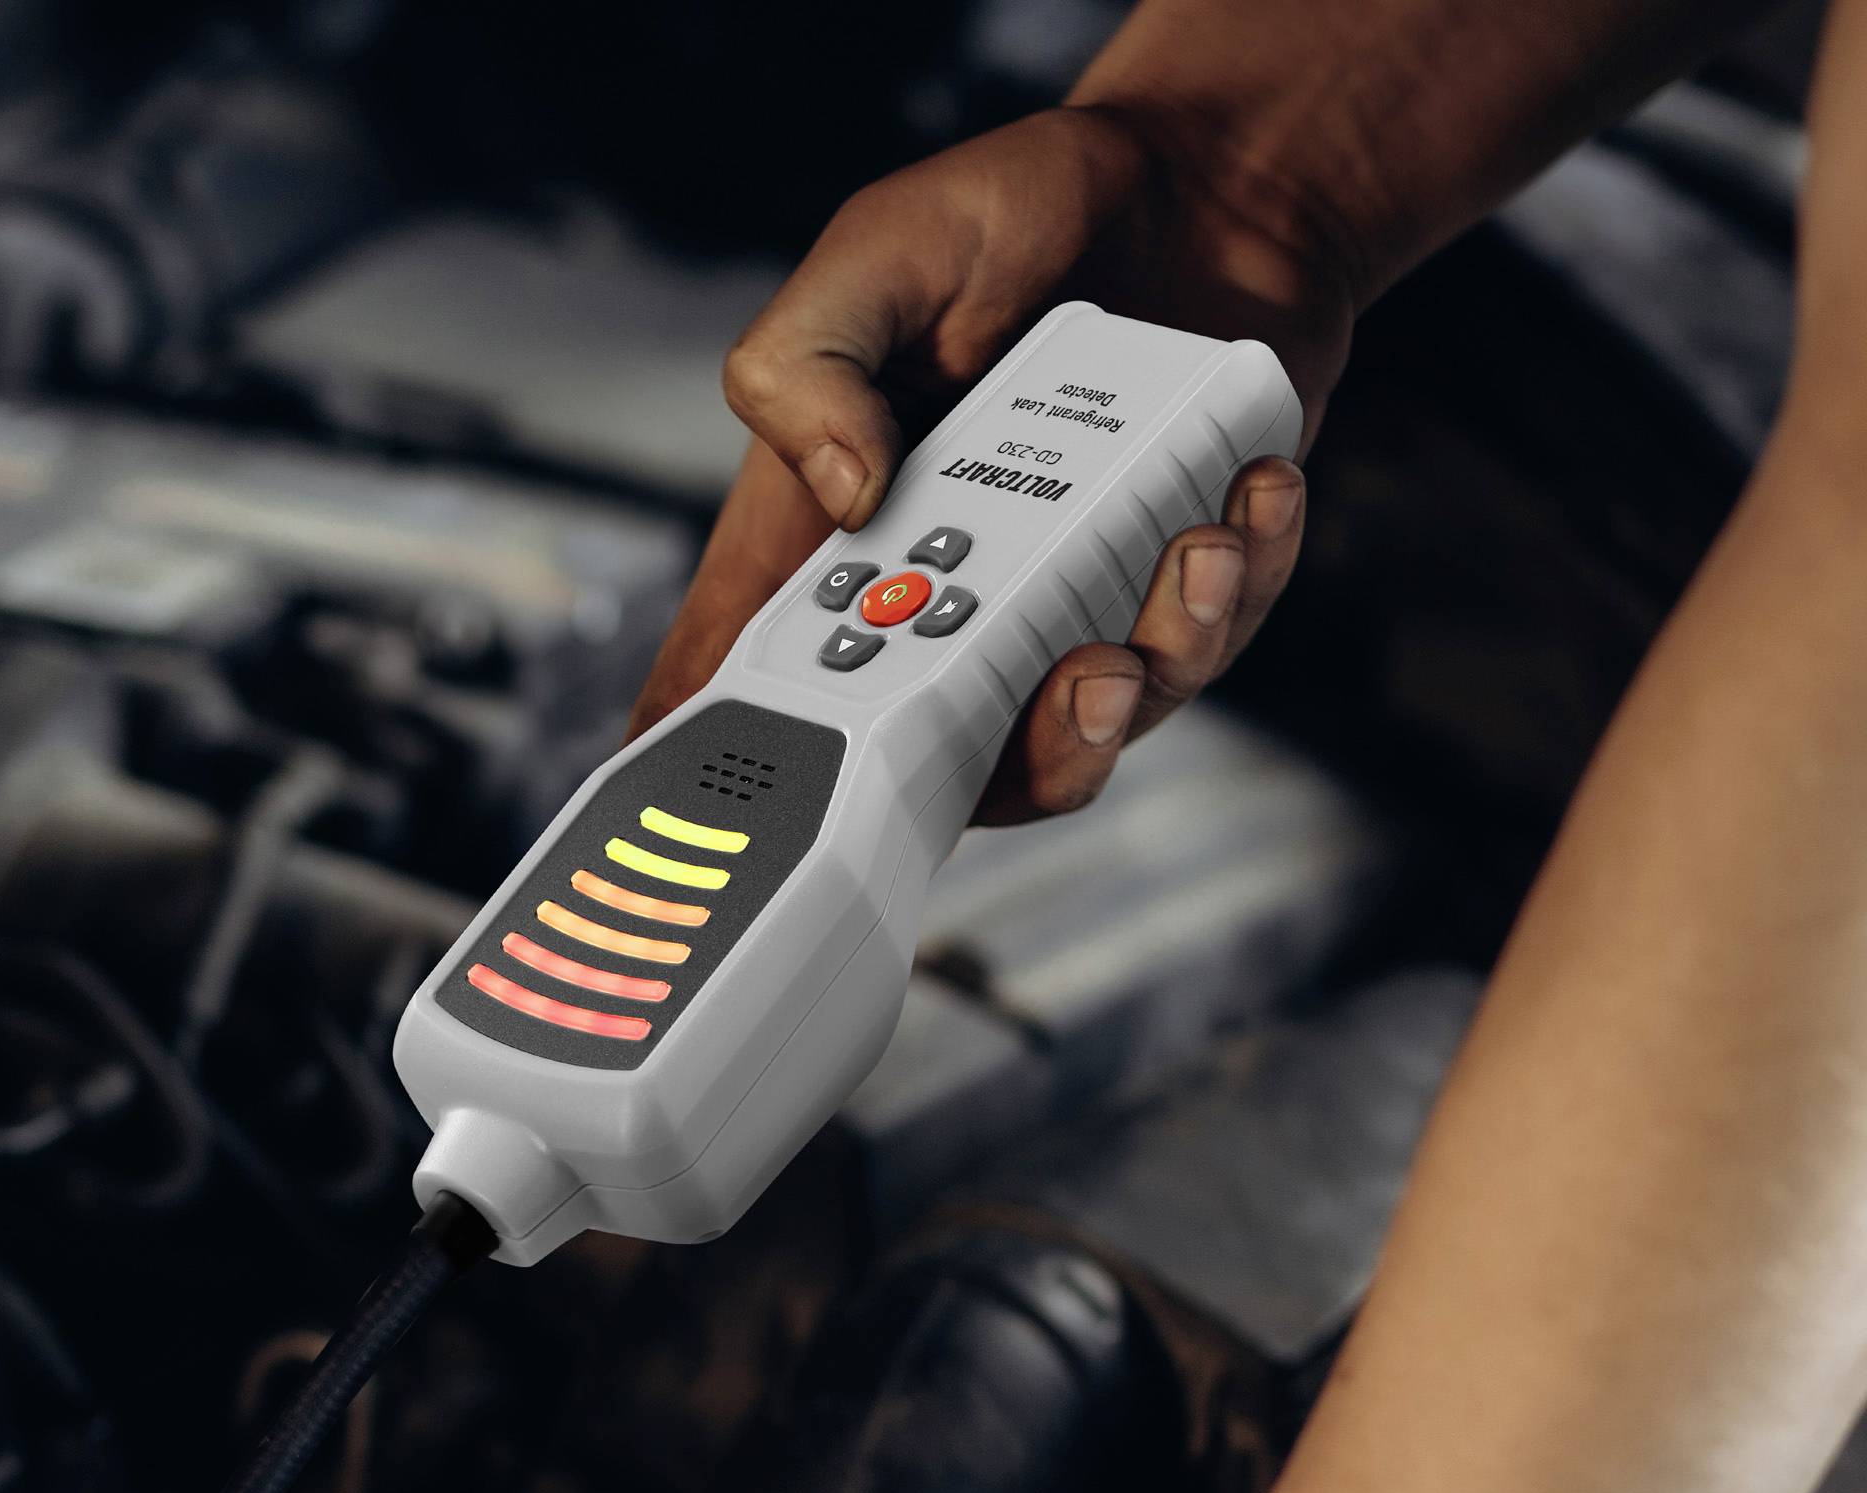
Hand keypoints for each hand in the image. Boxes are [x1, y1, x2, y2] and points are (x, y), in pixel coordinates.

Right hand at [632, 105, 1357, 821]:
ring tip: (1197, 550)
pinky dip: (1242, 589)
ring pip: (1090, 737)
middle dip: (1024, 752)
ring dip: (1160, 664)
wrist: (1197, 186)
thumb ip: (810, 364)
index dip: (753, 775)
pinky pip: (1203, 653)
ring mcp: (1054, 615)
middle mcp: (939, 605)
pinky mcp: (1163, 600)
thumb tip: (850, 497)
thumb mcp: (875, 254)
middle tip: (1086, 671)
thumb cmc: (1010, 217)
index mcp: (830, 545)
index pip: (753, 691)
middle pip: (940, 768)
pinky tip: (1250, 497)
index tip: (798, 795)